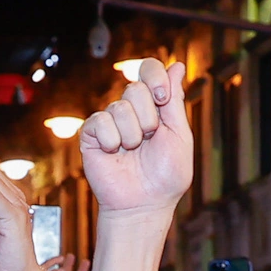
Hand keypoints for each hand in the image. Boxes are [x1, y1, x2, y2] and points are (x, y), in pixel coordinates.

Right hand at [79, 59, 193, 217]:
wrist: (144, 204)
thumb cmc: (165, 177)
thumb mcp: (179, 135)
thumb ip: (175, 100)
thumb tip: (176, 66)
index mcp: (154, 106)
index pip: (149, 69)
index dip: (155, 77)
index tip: (162, 99)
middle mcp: (132, 110)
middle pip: (136, 88)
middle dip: (149, 118)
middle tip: (149, 140)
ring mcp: (110, 121)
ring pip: (120, 107)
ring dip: (132, 135)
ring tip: (133, 152)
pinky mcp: (91, 134)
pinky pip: (100, 121)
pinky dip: (112, 140)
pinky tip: (114, 154)